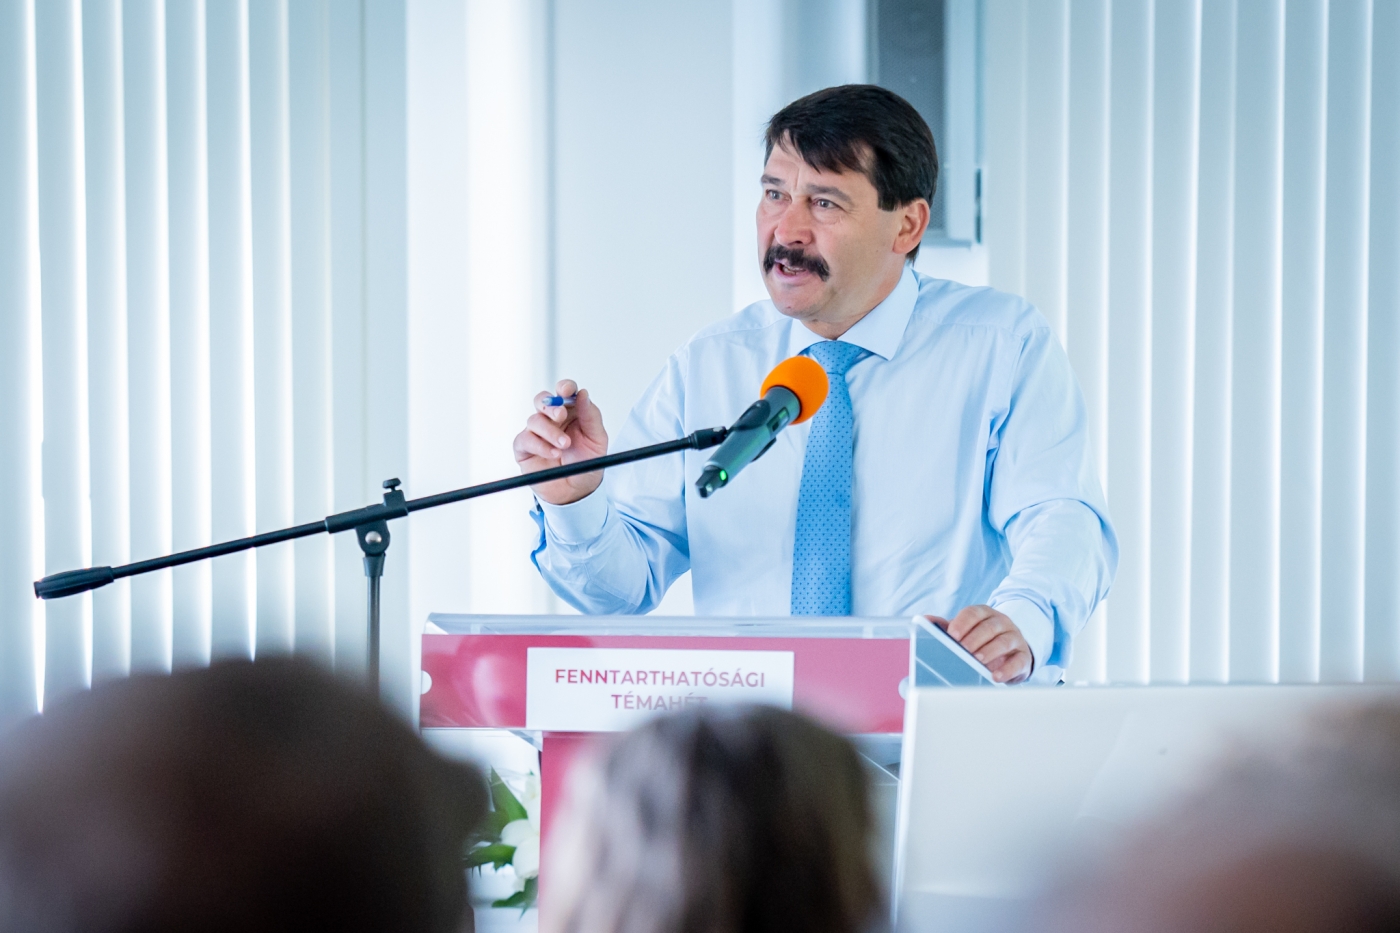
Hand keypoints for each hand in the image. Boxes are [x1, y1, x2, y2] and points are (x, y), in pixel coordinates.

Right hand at [512, 380, 608, 504]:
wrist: (577, 492)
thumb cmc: (587, 464)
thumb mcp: (597, 440)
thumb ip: (591, 416)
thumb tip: (583, 393)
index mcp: (571, 412)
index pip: (564, 392)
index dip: (564, 387)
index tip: (567, 390)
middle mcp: (552, 420)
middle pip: (543, 400)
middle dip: (551, 405)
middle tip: (561, 416)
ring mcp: (537, 433)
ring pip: (534, 420)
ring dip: (550, 432)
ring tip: (564, 445)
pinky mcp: (525, 448)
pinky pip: (525, 439)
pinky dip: (540, 445)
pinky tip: (553, 453)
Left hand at [926, 605, 1031, 683]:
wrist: (1011, 651)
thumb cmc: (982, 640)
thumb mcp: (965, 631)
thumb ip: (945, 626)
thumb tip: (925, 620)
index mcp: (985, 614)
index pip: (974, 613)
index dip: (963, 622)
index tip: (952, 634)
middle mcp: (1002, 622)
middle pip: (989, 626)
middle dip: (975, 638)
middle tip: (963, 649)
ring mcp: (1015, 638)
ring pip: (1004, 641)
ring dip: (990, 651)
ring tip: (978, 660)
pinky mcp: (1024, 656)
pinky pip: (1018, 661)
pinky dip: (1007, 669)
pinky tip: (995, 676)